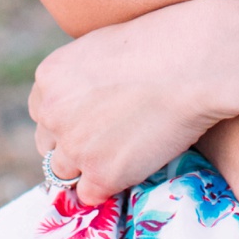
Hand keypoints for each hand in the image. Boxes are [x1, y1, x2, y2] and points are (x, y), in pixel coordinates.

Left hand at [30, 0, 238, 203]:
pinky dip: (110, 186)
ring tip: (122, 155)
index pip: (43, 112)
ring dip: (88, 168)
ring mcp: (76, 147)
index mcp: (50, 78)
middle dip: (72, 145)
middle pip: (48, 144)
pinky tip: (133, 169)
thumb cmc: (162, 44)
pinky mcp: (103, 175)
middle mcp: (54, 114)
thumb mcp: (104, 47)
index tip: (91, 120)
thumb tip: (88, 100)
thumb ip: (83, 77)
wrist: (195, 63)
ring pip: (65, 173)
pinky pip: (92, 194)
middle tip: (107, 141)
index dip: (67, 119)